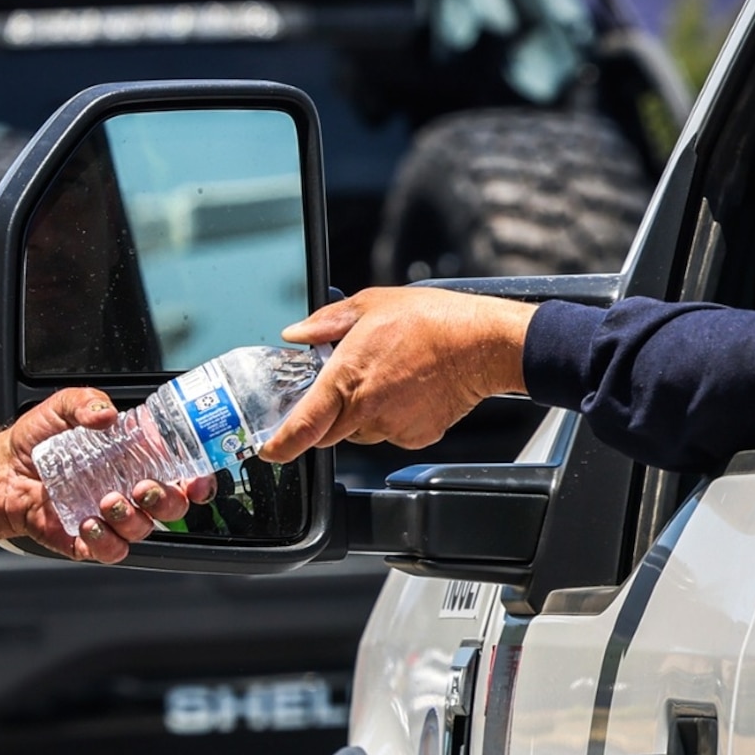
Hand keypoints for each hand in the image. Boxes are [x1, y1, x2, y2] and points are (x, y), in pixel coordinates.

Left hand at [0, 389, 217, 561]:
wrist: (1, 471)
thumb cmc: (37, 440)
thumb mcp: (61, 407)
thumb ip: (86, 402)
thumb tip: (107, 414)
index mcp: (135, 459)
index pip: (182, 473)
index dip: (198, 481)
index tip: (196, 480)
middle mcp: (129, 491)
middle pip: (172, 507)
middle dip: (166, 501)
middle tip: (142, 488)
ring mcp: (111, 518)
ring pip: (143, 531)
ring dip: (131, 519)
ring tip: (105, 502)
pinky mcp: (88, 540)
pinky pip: (111, 551)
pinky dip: (105, 543)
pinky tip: (87, 524)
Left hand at [254, 288, 537, 461]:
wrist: (484, 343)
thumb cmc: (432, 320)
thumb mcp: (370, 304)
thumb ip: (326, 323)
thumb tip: (297, 333)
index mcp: (346, 378)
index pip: (302, 426)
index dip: (281, 444)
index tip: (270, 449)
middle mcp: (365, 409)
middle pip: (327, 433)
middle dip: (325, 416)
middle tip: (344, 385)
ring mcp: (392, 427)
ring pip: (359, 433)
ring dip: (360, 414)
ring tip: (386, 378)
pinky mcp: (416, 438)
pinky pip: (390, 434)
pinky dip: (391, 418)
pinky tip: (407, 391)